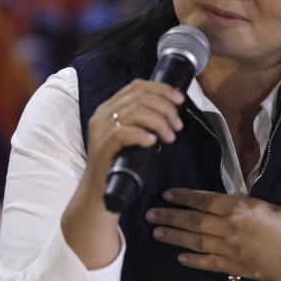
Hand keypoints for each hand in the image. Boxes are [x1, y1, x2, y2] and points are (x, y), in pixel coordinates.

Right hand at [62, 79, 184, 268]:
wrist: (100, 194)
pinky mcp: (101, 148)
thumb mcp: (134, 137)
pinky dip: (141, 135)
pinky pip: (122, 133)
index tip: (180, 99)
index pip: (136, 86)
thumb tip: (172, 111)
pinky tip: (153, 142)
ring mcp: (100, 130)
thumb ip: (146, 121)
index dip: (161, 89)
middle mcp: (102, 115)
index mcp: (110, 108)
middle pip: (138, 96)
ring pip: (134, 111)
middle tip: (178, 126)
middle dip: (165, 108)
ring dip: (159, 122)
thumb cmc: (122, 165)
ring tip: (170, 137)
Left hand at [147, 188, 280, 280]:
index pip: (205, 199)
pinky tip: (179, 258)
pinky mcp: (232, 266)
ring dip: (174, 236)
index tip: (167, 194)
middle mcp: (229, 226)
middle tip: (149, 214)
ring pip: (195, 240)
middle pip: (193, 220)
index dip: (185, 196)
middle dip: (170, 216)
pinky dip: (192, 260)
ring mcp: (228, 247)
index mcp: (241, 207)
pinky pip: (207, 263)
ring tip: (156, 233)